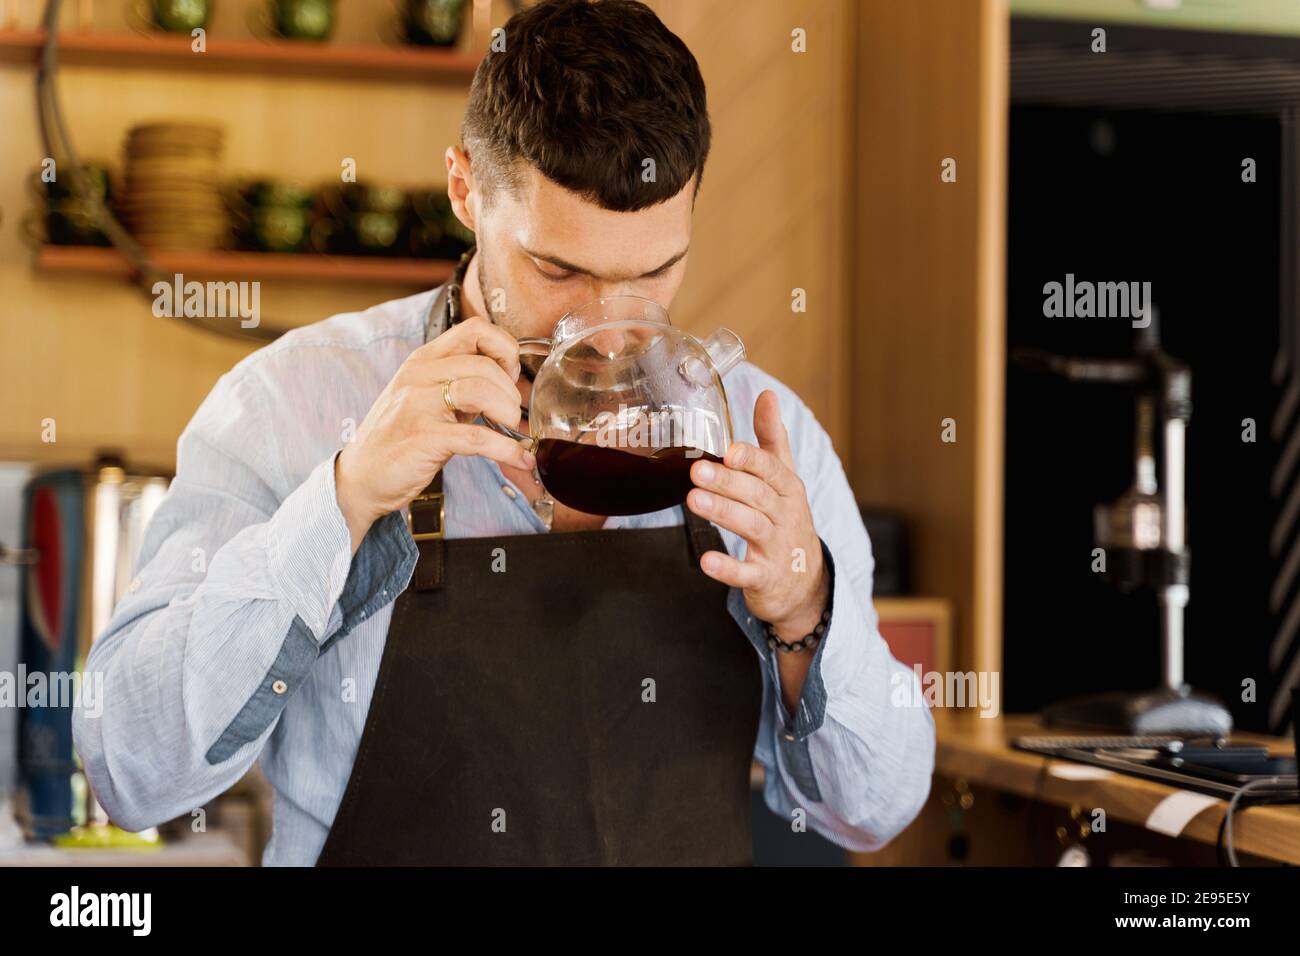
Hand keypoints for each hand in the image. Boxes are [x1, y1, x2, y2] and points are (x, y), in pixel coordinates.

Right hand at [335, 316, 535, 550]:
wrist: (361, 475)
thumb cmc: (399, 436)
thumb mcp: (426, 397)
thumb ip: (461, 383)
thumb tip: (509, 382)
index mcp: (424, 360)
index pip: (475, 329)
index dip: (504, 349)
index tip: (511, 375)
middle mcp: (419, 375)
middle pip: (484, 363)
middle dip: (510, 390)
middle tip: (511, 412)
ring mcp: (418, 405)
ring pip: (480, 391)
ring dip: (508, 413)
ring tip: (510, 429)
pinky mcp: (423, 438)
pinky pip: (477, 437)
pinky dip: (506, 449)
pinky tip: (520, 458)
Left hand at [686, 389, 828, 638]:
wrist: (804, 581)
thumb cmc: (786, 519)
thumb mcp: (785, 478)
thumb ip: (772, 438)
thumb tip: (767, 394)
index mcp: (788, 488)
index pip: (772, 469)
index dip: (752, 460)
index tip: (729, 451)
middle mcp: (785, 515)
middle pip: (758, 496)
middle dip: (728, 483)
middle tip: (697, 472)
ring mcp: (776, 547)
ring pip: (752, 527)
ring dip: (723, 513)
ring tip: (694, 501)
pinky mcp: (765, 578)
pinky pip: (747, 573)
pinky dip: (728, 568)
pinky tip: (706, 560)